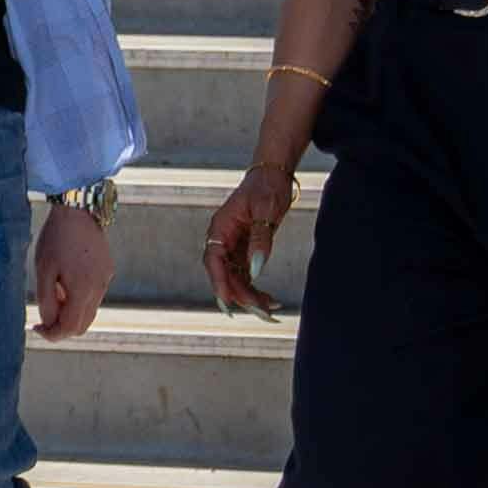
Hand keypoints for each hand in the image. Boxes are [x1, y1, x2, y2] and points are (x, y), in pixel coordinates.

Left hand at [30, 195, 111, 347]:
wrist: (78, 210)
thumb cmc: (56, 238)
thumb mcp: (43, 270)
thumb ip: (47, 300)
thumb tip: (48, 322)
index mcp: (83, 290)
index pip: (70, 328)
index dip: (52, 334)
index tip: (36, 327)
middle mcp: (99, 288)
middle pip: (83, 324)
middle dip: (62, 326)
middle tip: (43, 316)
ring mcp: (106, 279)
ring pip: (89, 310)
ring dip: (71, 311)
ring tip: (54, 291)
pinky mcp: (108, 270)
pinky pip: (94, 295)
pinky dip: (80, 298)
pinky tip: (66, 279)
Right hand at [204, 168, 300, 317]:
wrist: (274, 174)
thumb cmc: (268, 187)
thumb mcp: (266, 211)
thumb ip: (260, 240)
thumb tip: (256, 269)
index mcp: (221, 227)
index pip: (213, 260)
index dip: (219, 282)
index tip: (229, 303)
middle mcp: (223, 239)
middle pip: (225, 275)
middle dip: (241, 296)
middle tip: (262, 312)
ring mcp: (233, 246)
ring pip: (235, 278)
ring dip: (250, 296)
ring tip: (271, 310)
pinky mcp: (245, 249)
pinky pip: (246, 275)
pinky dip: (256, 288)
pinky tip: (270, 299)